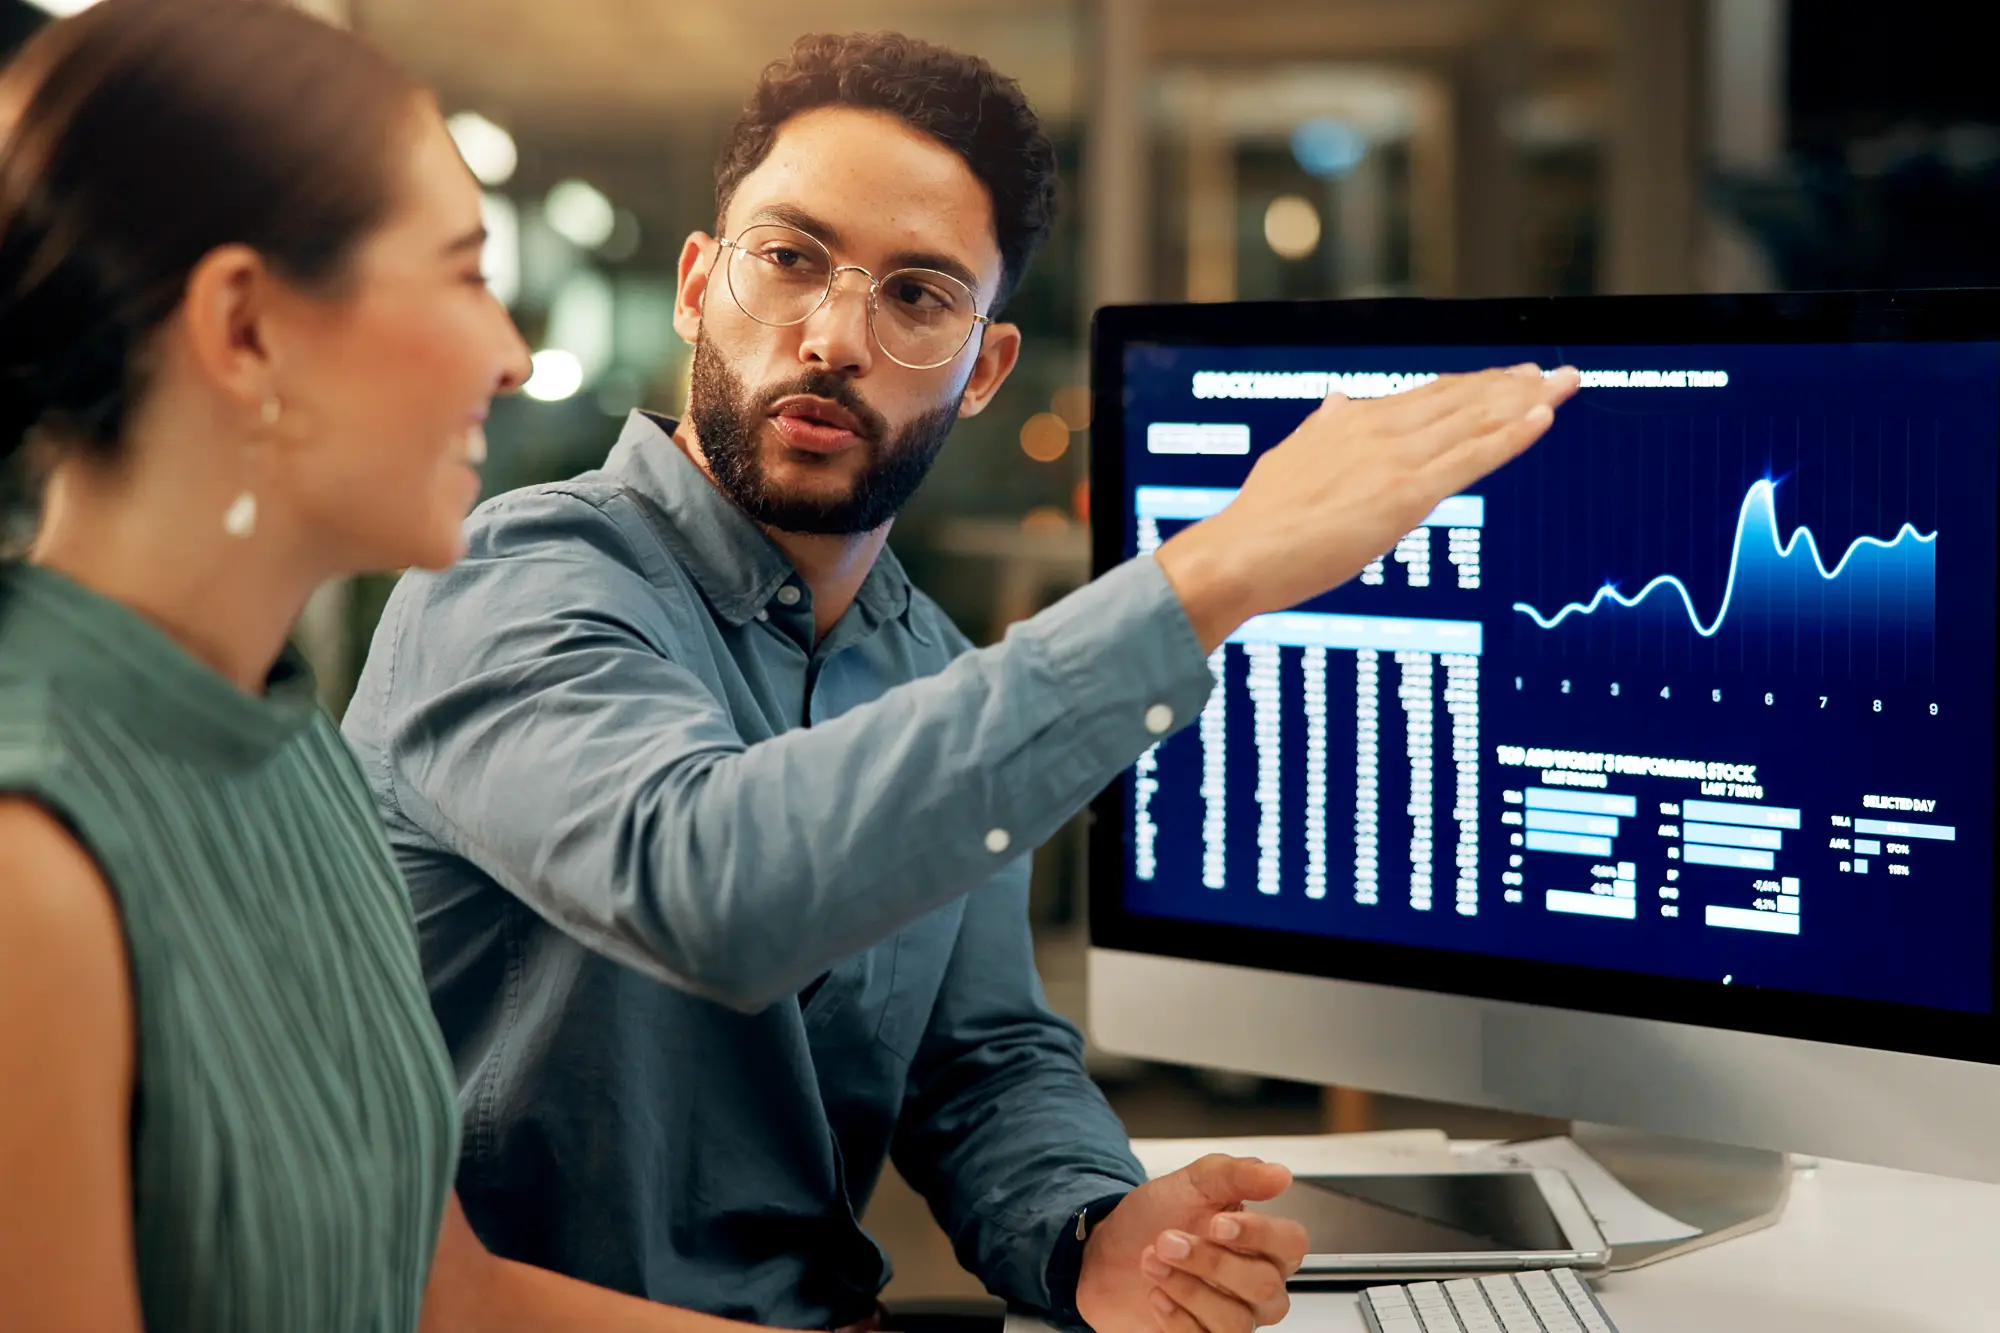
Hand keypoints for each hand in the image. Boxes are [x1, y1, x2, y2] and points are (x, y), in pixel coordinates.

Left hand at [1074, 1155, 1307, 1332]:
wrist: (1107, 1252)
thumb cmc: (1155, 1218)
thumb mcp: (1192, 1184)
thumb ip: (1237, 1174)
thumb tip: (1278, 1174)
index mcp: (1263, 1244)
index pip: (1291, 1243)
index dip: (1260, 1234)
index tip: (1217, 1222)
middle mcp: (1257, 1286)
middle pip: (1264, 1285)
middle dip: (1211, 1261)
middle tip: (1168, 1239)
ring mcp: (1233, 1317)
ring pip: (1236, 1321)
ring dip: (1188, 1288)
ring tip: (1153, 1261)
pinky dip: (1176, 1318)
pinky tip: (1156, 1294)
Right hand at [1157, 364, 1580, 649]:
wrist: (1240, 552)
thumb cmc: (1260, 520)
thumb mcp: (1292, 460)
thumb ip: (1323, 431)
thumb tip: (1338, 403)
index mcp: (1351, 420)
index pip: (1428, 395)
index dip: (1473, 385)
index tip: (1507, 378)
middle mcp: (1378, 428)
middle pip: (1460, 398)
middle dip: (1512, 384)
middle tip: (1555, 372)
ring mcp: (1394, 459)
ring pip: (1473, 419)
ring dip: (1525, 399)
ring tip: (1563, 383)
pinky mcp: (1406, 494)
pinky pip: (1472, 458)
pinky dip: (1511, 435)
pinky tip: (1542, 418)